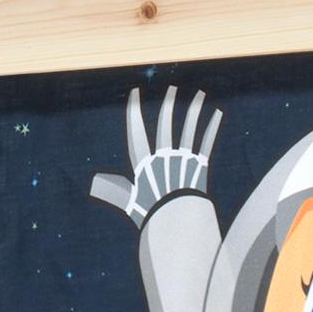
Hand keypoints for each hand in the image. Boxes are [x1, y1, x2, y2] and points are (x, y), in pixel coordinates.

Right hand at [86, 84, 222, 222]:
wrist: (176, 223)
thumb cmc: (151, 215)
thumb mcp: (130, 203)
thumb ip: (114, 191)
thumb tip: (95, 184)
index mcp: (145, 162)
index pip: (137, 130)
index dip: (135, 110)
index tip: (135, 93)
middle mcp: (164, 156)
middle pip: (166, 124)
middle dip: (169, 104)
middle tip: (172, 89)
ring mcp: (183, 159)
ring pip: (189, 128)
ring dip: (194, 109)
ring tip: (200, 93)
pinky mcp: (199, 166)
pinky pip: (207, 142)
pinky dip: (212, 127)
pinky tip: (217, 113)